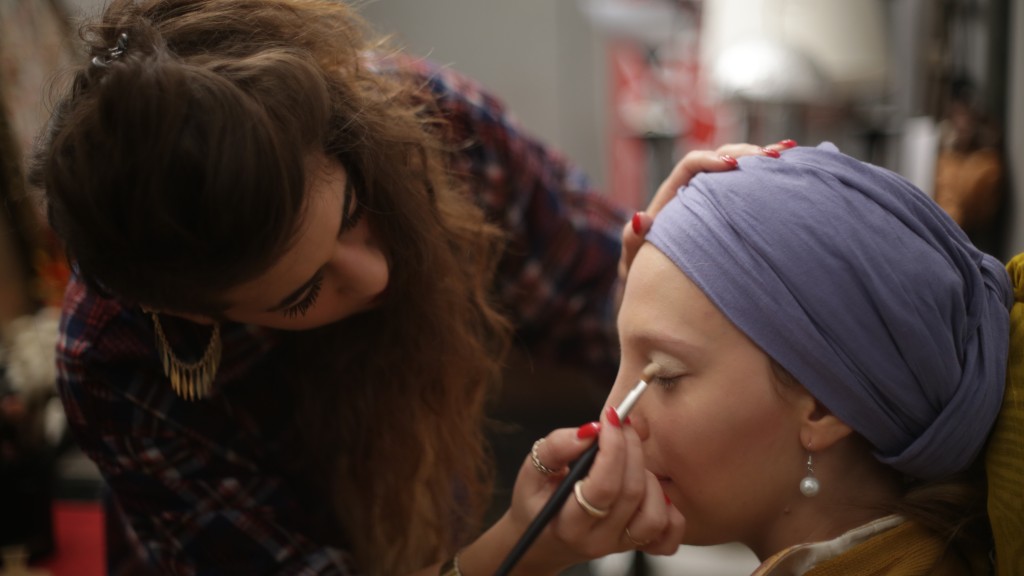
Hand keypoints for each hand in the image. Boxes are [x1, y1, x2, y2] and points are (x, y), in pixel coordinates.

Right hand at [499, 409, 684, 572]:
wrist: (542, 540)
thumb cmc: (538, 502)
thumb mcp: (532, 471)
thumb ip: (556, 448)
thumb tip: (589, 431)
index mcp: (569, 524)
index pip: (603, 486)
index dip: (613, 448)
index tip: (611, 419)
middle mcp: (598, 539)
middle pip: (631, 492)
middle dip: (631, 448)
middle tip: (622, 424)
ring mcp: (621, 545)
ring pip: (654, 512)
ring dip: (647, 477)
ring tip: (627, 461)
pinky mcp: (638, 546)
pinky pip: (670, 533)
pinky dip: (669, 509)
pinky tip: (649, 490)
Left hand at [618, 140, 796, 278]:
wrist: (657, 288)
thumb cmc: (645, 277)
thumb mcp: (636, 263)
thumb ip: (634, 242)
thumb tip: (640, 217)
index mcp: (672, 199)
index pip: (690, 166)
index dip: (711, 160)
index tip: (732, 166)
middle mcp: (694, 193)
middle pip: (720, 159)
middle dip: (745, 154)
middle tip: (773, 156)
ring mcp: (713, 201)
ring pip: (738, 171)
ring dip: (761, 160)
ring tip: (787, 154)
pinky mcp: (730, 212)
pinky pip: (747, 189)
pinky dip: (767, 177)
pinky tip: (792, 166)